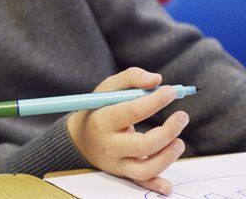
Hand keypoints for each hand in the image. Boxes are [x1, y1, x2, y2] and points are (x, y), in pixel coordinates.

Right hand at [67, 67, 188, 194]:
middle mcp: (109, 144)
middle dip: (168, 132)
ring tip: (179, 142)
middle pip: (142, 145)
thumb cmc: (99, 108)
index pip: (132, 111)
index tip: (172, 92)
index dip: (155, 101)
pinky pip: (141, 183)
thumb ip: (131, 78)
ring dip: (167, 157)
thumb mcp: (108, 89)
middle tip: (183, 116)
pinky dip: (155, 186)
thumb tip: (157, 80)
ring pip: (145, 169)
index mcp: (103, 120)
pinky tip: (167, 185)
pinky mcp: (124, 173)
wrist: (81, 137)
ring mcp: (116, 162)